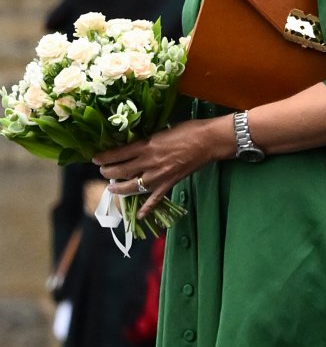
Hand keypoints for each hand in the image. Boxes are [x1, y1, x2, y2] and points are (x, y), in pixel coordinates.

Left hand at [95, 118, 231, 214]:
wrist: (208, 141)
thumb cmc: (188, 130)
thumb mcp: (161, 130)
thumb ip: (147, 140)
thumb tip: (133, 145)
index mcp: (147, 146)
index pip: (119, 154)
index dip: (104, 157)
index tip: (95, 159)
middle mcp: (150, 162)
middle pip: (122, 171)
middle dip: (108, 173)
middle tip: (103, 172)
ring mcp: (160, 176)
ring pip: (134, 187)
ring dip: (120, 189)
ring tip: (112, 188)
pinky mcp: (170, 183)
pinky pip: (156, 199)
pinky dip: (147, 208)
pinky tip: (140, 215)